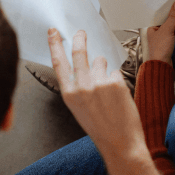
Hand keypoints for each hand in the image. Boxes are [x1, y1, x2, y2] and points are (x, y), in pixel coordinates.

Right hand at [48, 28, 163, 174]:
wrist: (120, 142)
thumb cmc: (100, 127)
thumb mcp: (78, 108)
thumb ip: (77, 86)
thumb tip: (82, 65)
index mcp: (69, 94)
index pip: (59, 62)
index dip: (55, 45)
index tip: (54, 32)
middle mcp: (82, 86)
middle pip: (79, 53)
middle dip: (80, 39)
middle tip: (82, 33)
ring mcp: (99, 83)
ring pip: (101, 61)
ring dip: (104, 69)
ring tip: (108, 90)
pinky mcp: (115, 82)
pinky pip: (115, 71)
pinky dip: (117, 79)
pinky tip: (118, 96)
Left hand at [145, 0, 174, 65]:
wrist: (162, 67)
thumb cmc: (159, 50)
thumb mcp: (167, 30)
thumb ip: (173, 17)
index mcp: (151, 24)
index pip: (162, 12)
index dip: (171, 6)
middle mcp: (156, 28)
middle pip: (170, 18)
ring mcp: (162, 34)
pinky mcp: (168, 40)